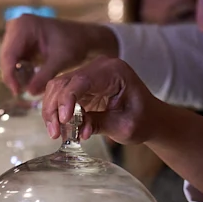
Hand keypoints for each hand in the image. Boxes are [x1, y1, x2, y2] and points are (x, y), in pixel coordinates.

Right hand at [0, 15, 117, 96]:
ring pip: (8, 60)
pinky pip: (14, 60)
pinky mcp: (19, 42)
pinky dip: (21, 71)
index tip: (17, 92)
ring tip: (29, 86)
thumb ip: (44, 76)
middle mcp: (16, 26)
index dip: (10, 75)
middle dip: (13, 76)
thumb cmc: (75, 43)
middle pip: (6, 57)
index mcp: (24, 26)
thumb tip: (29, 93)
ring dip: (16, 75)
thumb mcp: (60, 60)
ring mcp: (16, 33)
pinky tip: (31, 79)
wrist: (83, 37)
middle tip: (21, 93)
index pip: (9, 54)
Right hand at [41, 57, 160, 143]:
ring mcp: (89, 75)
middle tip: (56, 133)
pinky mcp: (82, 86)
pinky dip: (57, 112)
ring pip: (57, 88)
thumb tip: (76, 130)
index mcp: (114, 72)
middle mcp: (98, 68)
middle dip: (55, 108)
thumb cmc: (143, 120)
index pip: (82, 80)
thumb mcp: (124, 126)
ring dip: (52, 111)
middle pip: (64, 82)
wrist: (150, 118)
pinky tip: (61, 128)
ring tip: (57, 133)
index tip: (64, 120)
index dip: (68, 100)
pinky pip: (61, 95)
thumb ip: (99, 124)